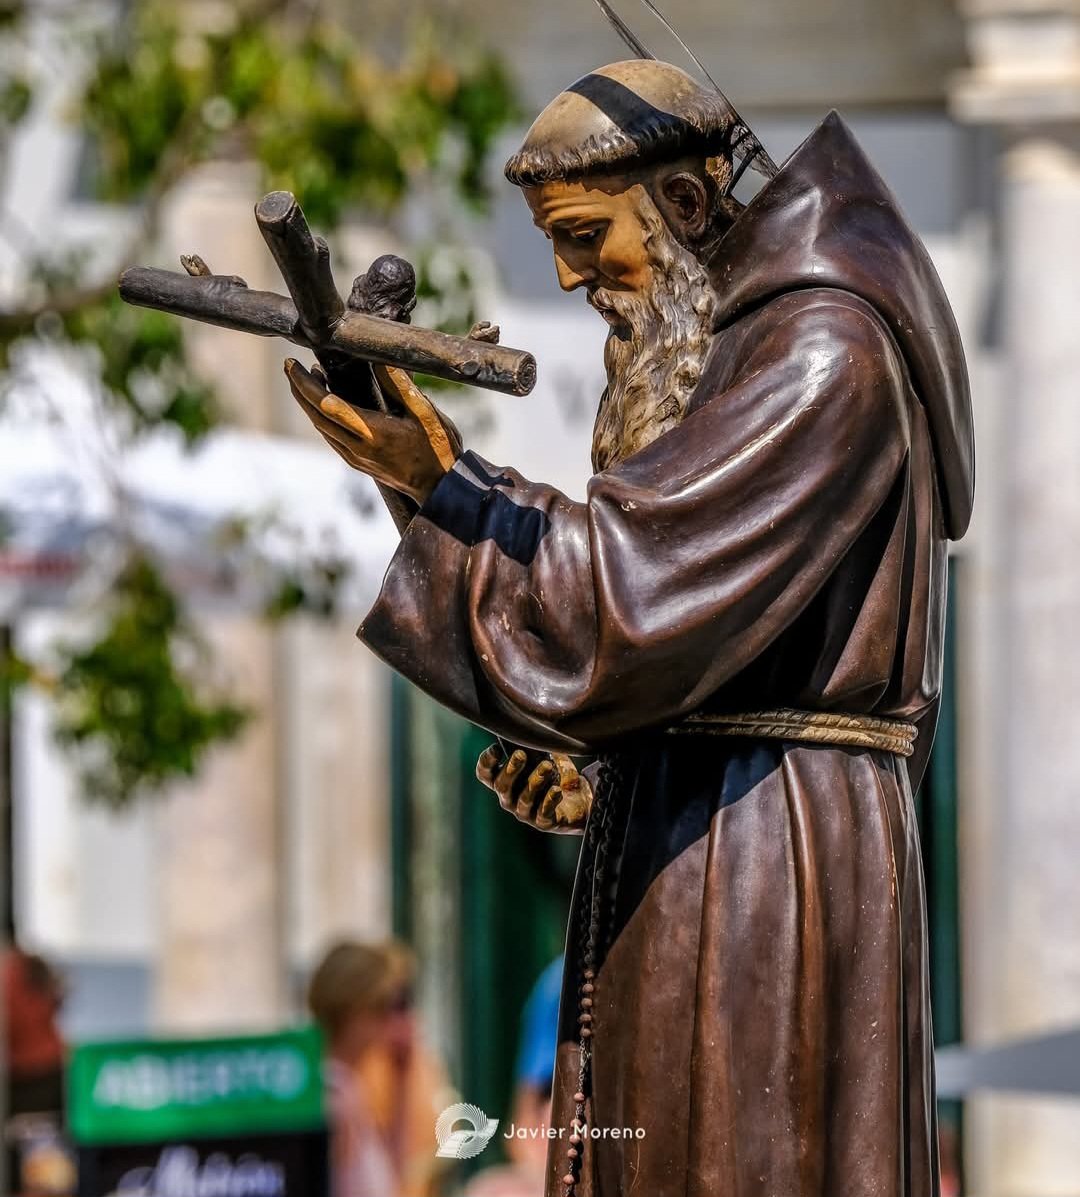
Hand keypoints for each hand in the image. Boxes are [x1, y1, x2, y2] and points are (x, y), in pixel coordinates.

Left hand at [286, 358, 454, 504]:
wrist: (441, 486)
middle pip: (316, 416)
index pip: (327, 404)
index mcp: (373, 432)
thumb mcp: (424, 412)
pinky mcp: (359, 464)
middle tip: (291, 366)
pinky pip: (332, 437)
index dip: (305, 383)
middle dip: (300, 390)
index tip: (292, 364)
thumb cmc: (438, 447)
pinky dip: (323, 417)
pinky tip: (328, 404)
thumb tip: (377, 359)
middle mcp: (359, 447)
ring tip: (308, 379)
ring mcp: (357, 458)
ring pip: (322, 428)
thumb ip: (399, 385)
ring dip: (310, 403)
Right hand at [476, 745, 591, 833]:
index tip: (496, 748)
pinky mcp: (543, 822)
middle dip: (511, 769)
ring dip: (535, 781)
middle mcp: (509, 798)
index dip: (486, 761)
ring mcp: (525, 812)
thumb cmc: (554, 772)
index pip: (484, 773)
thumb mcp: (541, 754)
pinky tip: (557, 790)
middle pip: (501, 786)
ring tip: (547, 766)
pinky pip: (543, 813)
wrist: (580, 797)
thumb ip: (529, 745)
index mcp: (503, 779)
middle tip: (521, 754)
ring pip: (524, 798)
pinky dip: (549, 800)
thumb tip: (522, 726)